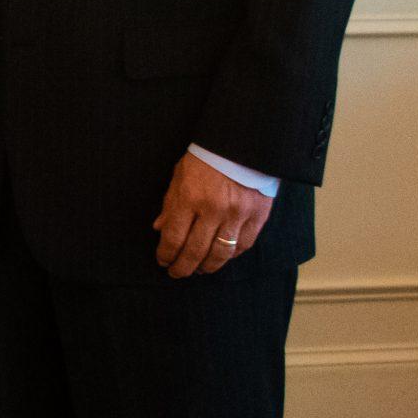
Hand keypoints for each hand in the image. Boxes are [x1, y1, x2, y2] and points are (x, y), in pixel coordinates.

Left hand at [153, 152, 273, 277]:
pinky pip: (244, 245)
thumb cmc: (206, 158)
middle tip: (177, 273)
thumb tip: (160, 229)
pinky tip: (221, 258)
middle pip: (195, 251)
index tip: (163, 261)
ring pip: (221, 253)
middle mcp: (213, 210)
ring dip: (207, 267)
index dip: (166, 255)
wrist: (244, 144)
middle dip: (183, 267)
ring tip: (198, 270)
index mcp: (190, 198)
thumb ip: (170, 204)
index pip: (174, 238)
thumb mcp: (179, 176)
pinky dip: (231, 255)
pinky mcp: (258, 216)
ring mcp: (238, 214)